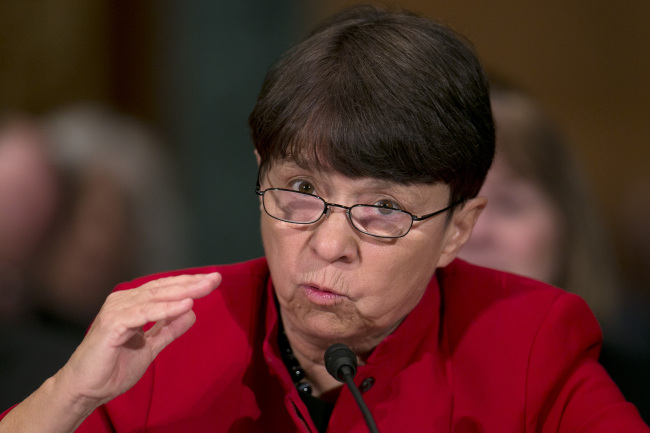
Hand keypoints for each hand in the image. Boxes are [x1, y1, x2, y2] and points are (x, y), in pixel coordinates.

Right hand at [53, 272, 221, 410]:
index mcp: (132, 304)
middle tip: (216, 278)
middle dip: (191, 282)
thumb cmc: (113, 368)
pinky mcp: (112, 324)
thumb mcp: (151, 347)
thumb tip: (191, 313)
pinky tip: (186, 305)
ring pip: (155, 297)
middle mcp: (123, 301)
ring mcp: (117, 310)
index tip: (213, 279)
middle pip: (163, 288)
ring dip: (183, 292)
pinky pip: (144, 314)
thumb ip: (168, 329)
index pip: (165, 288)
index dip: (189, 283)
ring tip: (205, 288)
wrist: (86, 389)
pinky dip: (165, 309)